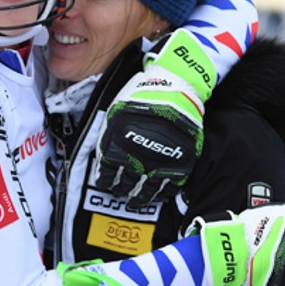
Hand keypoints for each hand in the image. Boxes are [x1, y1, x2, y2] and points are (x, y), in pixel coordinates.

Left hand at [92, 30, 213, 206]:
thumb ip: (109, 133)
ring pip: (147, 189)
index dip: (105, 180)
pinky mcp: (180, 162)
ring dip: (141, 196)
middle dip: (122, 190)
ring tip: (137, 200)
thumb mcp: (116, 109)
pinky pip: (171, 185)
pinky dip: (164, 192)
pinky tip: (160, 193)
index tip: (105, 184)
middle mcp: (137, 158)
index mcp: (117, 146)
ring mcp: (159, 162)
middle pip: (126, 183)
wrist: (176, 85)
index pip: (107, 171)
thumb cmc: (143, 92)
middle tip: (121, 194)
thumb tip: (103, 151)